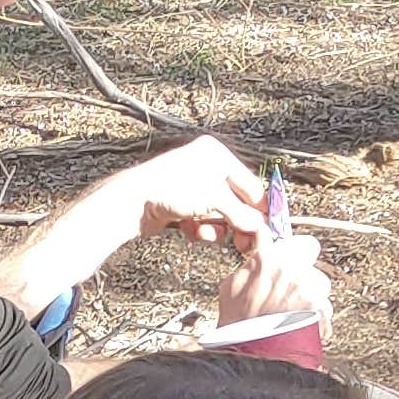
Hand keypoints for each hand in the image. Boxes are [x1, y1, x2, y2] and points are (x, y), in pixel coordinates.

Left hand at [125, 138, 272, 249]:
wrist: (132, 201)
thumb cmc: (173, 189)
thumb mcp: (216, 200)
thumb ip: (242, 214)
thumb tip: (260, 226)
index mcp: (217, 154)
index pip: (250, 185)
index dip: (259, 209)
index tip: (266, 230)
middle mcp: (206, 165)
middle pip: (235, 201)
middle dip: (236, 222)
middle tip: (242, 244)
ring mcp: (193, 184)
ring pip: (218, 212)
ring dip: (215, 227)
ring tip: (204, 232)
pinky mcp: (181, 202)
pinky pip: (202, 218)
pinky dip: (199, 227)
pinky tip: (191, 231)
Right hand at [210, 230, 333, 347]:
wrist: (250, 355)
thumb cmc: (238, 324)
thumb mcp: (232, 285)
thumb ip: (252, 263)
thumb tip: (261, 250)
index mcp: (270, 259)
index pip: (301, 242)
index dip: (301, 251)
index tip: (298, 257)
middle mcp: (292, 271)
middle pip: (314, 267)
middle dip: (306, 277)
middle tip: (292, 293)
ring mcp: (308, 292)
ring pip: (321, 288)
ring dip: (313, 299)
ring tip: (294, 315)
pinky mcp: (320, 312)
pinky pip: (326, 311)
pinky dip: (318, 320)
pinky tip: (300, 327)